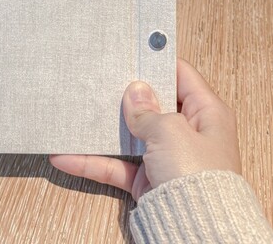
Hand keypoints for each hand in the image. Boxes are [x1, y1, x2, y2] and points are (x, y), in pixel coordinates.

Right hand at [49, 58, 241, 201]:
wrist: (198, 235)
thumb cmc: (198, 178)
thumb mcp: (171, 131)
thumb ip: (147, 110)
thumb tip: (135, 90)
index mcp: (207, 113)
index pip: (181, 75)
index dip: (156, 62)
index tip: (131, 48)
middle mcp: (188, 133)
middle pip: (152, 105)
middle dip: (125, 94)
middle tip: (100, 75)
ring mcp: (167, 158)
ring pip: (129, 136)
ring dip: (103, 128)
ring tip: (76, 112)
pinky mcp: (148, 181)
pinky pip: (116, 166)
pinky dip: (92, 162)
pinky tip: (66, 156)